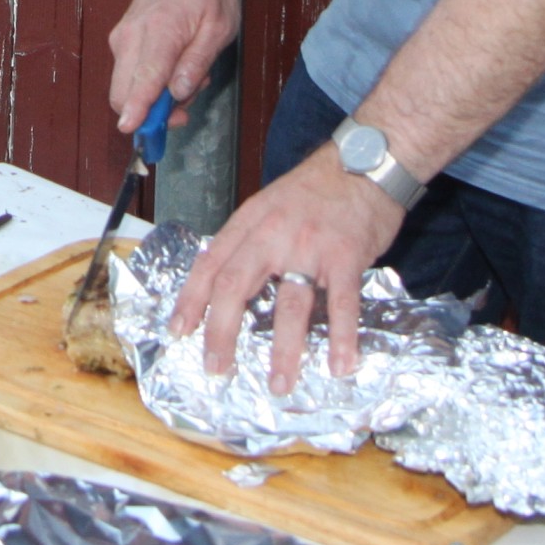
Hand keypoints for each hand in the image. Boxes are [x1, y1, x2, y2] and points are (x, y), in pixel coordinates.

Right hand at [107, 0, 239, 136]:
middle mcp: (131, 36)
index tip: (132, 129)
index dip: (138, 108)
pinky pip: (128, 77)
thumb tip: (179, 92)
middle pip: (123, 92)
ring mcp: (121, 39)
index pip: (143, 78)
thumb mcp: (219, 27)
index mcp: (160, 31)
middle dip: (150, 114)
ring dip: (153, 99)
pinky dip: (149, 85)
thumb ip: (197, 62)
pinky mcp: (120, 42)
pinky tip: (174, 70)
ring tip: (188, 77)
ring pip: (125, 89)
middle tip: (184, 108)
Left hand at [168, 154, 405, 390]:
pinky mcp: (347, 256)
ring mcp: (311, 247)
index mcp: (250, 222)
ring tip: (279, 384)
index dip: (190, 300)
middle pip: (235, 287)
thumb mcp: (270, 204)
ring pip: (290, 304)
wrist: (366, 159)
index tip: (177, 332)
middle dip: (221, 332)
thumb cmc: (317, 188)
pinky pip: (342, 302)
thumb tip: (226, 278)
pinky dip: (341, 337)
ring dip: (284, 349)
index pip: (210, 265)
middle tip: (216, 368)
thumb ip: (250, 239)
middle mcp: (273, 235)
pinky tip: (341, 365)